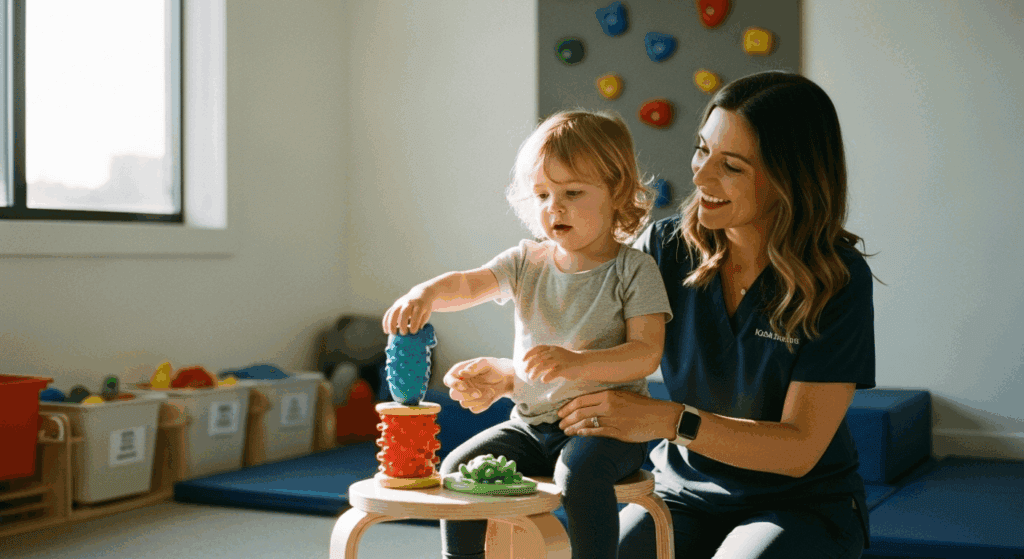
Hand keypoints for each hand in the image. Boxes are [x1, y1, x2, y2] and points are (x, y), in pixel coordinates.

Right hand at [382, 286, 435, 334]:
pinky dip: (386, 322)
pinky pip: (388, 313)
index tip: (413, 332)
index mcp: (419, 305)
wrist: (420, 294)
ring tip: (393, 333)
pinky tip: (386, 331)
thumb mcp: (426, 314)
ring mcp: (401, 303)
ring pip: (394, 312)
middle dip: (402, 324)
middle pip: (404, 312)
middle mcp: (409, 302)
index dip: (414, 324)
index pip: (416, 314)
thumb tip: (414, 334)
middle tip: (403, 334)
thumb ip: (421, 323)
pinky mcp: (395, 305)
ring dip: (392, 324)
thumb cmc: (424, 308)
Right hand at [443, 357, 513, 413]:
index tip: (464, 386)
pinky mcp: (475, 404)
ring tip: (491, 391)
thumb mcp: (486, 363)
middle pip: (453, 395)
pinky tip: (491, 396)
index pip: (448, 380)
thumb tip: (461, 373)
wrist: (506, 378)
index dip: (453, 384)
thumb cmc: (494, 367)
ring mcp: (467, 395)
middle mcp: (461, 384)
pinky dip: (484, 404)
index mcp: (459, 372)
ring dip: (478, 399)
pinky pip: (474, 409)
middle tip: (479, 392)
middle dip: (466, 395)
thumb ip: (474, 366)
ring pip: (464, 404)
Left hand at [522, 345, 584, 383]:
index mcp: (552, 348)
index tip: (523, 360)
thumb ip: (546, 357)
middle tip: (526, 372)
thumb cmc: (567, 360)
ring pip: (543, 365)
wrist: (584, 363)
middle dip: (530, 365)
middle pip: (538, 358)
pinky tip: (544, 380)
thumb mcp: (556, 355)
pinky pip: (553, 373)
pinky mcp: (565, 368)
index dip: (529, 353)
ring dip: (535, 372)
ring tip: (532, 378)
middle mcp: (555, 353)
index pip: (538, 348)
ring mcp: (560, 360)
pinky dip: (547, 377)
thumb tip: (532, 363)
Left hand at [557, 389, 682, 442]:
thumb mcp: (622, 395)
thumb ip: (606, 398)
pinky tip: (579, 434)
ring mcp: (612, 419)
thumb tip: (589, 404)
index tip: (560, 412)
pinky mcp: (618, 432)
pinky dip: (585, 433)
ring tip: (565, 431)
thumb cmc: (641, 405)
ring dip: (573, 427)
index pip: (581, 400)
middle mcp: (608, 406)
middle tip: (559, 424)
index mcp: (608, 394)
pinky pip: (597, 432)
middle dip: (566, 418)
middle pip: (580, 412)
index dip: (567, 407)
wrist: (659, 416)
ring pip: (586, 423)